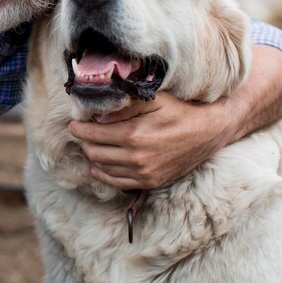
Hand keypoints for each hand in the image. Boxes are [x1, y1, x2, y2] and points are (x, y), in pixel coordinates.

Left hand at [69, 92, 232, 189]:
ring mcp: (143, 173)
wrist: (207, 132)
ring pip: (102, 168)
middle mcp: (136, 157)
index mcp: (134, 135)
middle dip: (84, 142)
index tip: (73, 124)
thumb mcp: (153, 99)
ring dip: (92, 157)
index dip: (78, 129)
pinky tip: (98, 166)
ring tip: (90, 145)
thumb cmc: (179, 111)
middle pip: (93, 152)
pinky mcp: (149, 181)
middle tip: (82, 133)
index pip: (92, 135)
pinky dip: (103, 175)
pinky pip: (117, 183)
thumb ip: (124, 105)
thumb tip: (98, 116)